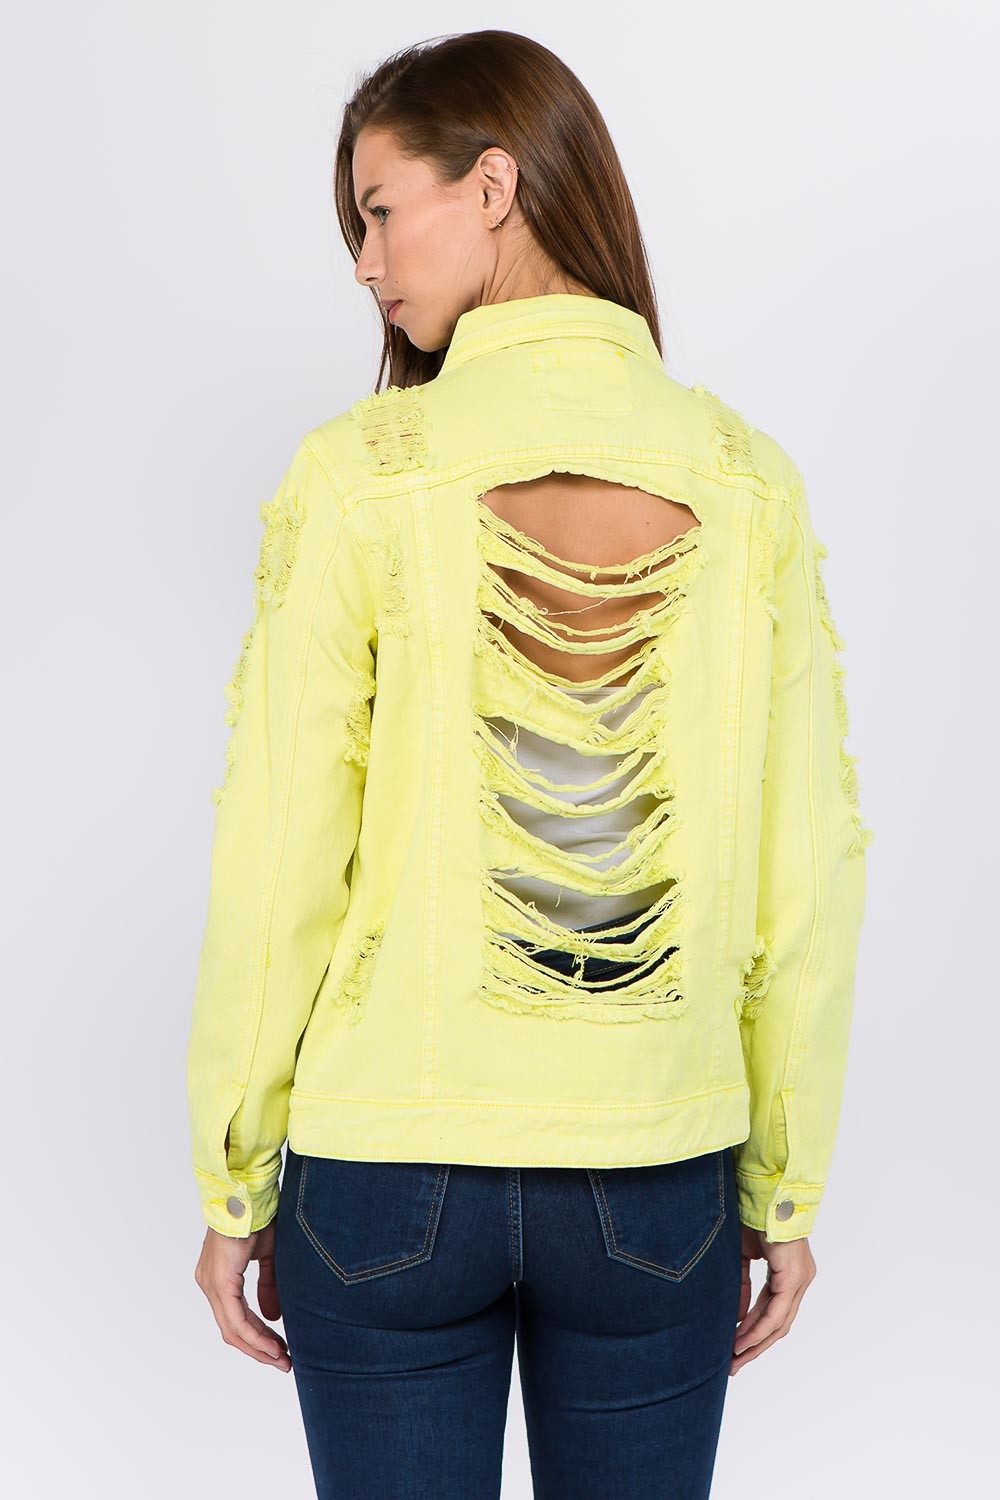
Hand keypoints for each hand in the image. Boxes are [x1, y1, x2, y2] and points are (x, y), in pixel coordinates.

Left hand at [194, 1217, 291, 1371]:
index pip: (234, 1318)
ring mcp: (211, 1284)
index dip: (256, 1337)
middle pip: (231, 1330)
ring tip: (282, 1358)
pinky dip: (255, 1335)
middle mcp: (208, 1283)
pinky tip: (272, 1345)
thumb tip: (273, 1317)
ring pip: (232, 1329)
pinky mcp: (220, 1283)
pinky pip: (237, 1319)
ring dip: (258, 1347)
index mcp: (217, 1277)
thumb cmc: (258, 1217)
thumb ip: (268, 1286)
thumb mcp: (267, 1257)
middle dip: (258, 1349)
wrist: (249, 1196)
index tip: (279, 1349)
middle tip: (283, 1362)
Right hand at [730, 1222, 815, 1374]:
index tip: (735, 1349)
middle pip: (779, 1325)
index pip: (773, 1313)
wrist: (763, 1195)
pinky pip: (776, 1313)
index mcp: (790, 1274)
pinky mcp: (793, 1278)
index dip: (754, 1333)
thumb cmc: (753, 1217)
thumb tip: (739, 1317)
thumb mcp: (743, 1257)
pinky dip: (759, 1330)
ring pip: (779, 1323)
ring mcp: (800, 1280)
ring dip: (755, 1343)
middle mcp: (800, 1280)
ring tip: (734, 1359)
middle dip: (755, 1347)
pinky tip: (742, 1342)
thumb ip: (743, 1287)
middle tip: (734, 1365)